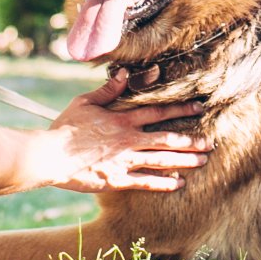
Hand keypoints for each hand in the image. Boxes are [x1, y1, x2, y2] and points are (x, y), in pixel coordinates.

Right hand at [35, 70, 210, 192]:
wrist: (50, 156)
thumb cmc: (65, 128)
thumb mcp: (85, 102)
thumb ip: (108, 91)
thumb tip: (125, 75)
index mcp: (122, 120)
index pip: (157, 112)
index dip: (179, 109)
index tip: (198, 107)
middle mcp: (128, 140)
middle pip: (166, 138)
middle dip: (190, 140)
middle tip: (210, 142)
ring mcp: (124, 161)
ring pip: (161, 160)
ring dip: (184, 161)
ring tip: (202, 161)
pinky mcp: (117, 180)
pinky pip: (145, 182)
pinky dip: (163, 183)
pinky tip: (178, 184)